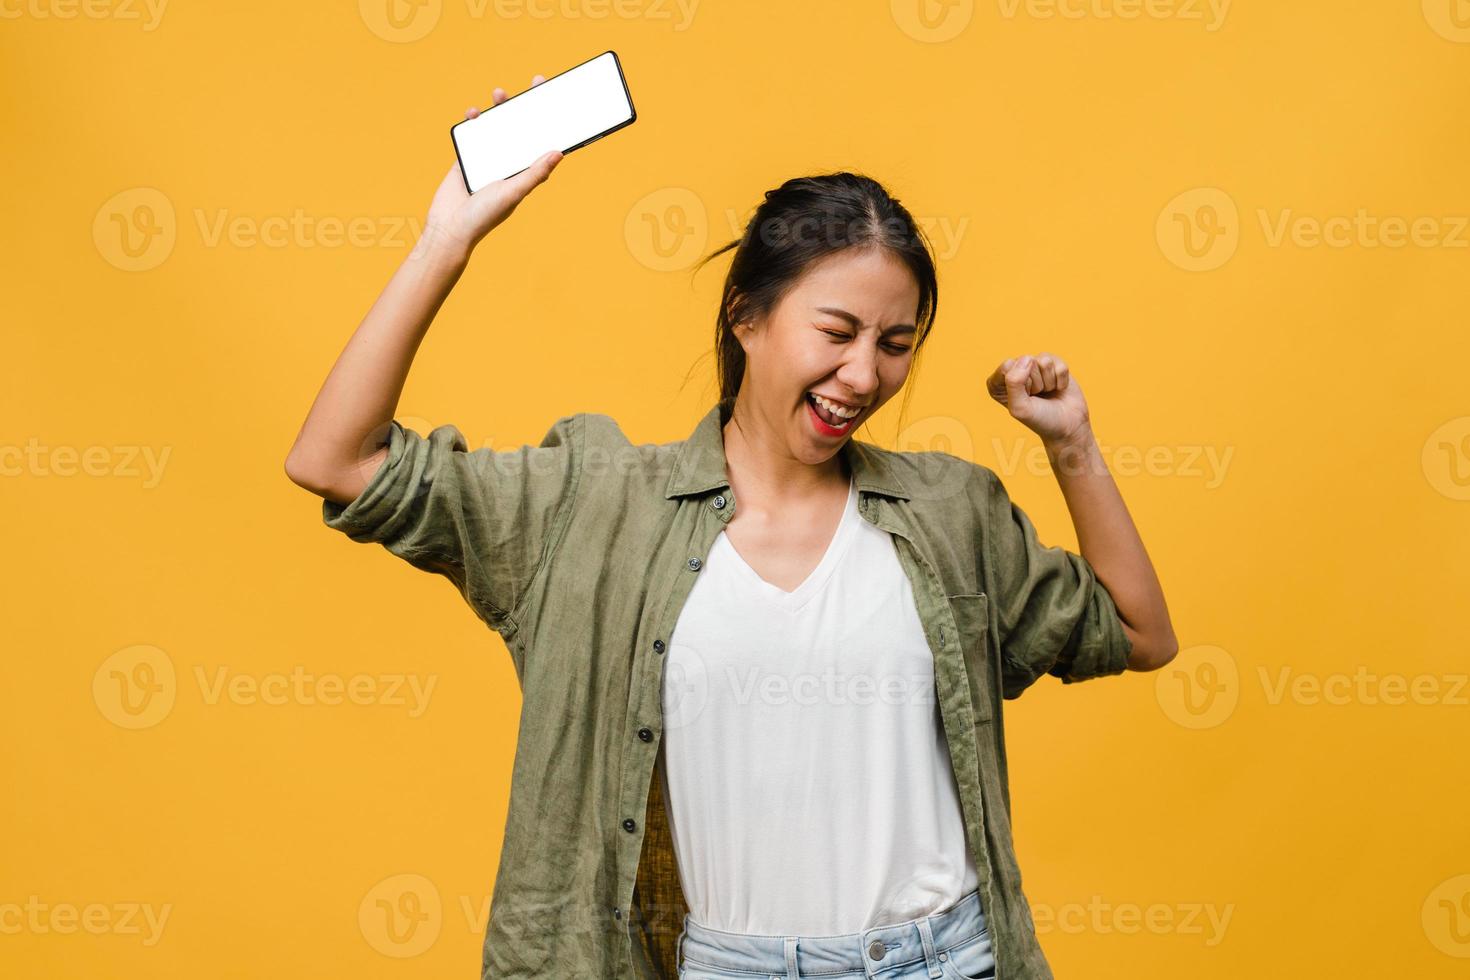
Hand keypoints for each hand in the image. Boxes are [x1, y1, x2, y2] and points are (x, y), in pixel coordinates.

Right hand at [420, 74, 563, 257]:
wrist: (449, 227)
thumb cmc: (484, 216)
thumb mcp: (513, 192)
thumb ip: (534, 173)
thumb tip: (559, 152)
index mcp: (525, 172)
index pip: (543, 142)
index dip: (553, 123)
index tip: (561, 100)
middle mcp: (509, 162)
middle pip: (523, 128)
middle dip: (529, 105)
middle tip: (537, 82)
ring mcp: (488, 157)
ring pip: (498, 126)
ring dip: (500, 108)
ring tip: (500, 94)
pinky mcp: (467, 155)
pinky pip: (473, 133)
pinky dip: (473, 120)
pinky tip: (473, 112)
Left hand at [984, 352, 1091, 445]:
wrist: (1067, 426)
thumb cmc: (1040, 419)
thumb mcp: (1020, 407)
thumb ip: (1013, 382)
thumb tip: (1026, 358)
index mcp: (999, 383)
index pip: (1007, 366)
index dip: (1020, 384)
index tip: (1024, 398)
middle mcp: (1015, 372)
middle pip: (1027, 362)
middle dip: (1036, 383)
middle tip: (1037, 397)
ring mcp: (1035, 367)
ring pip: (1044, 361)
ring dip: (1049, 381)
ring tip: (1047, 393)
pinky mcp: (1054, 364)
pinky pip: (1059, 364)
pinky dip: (1061, 380)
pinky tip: (1058, 389)